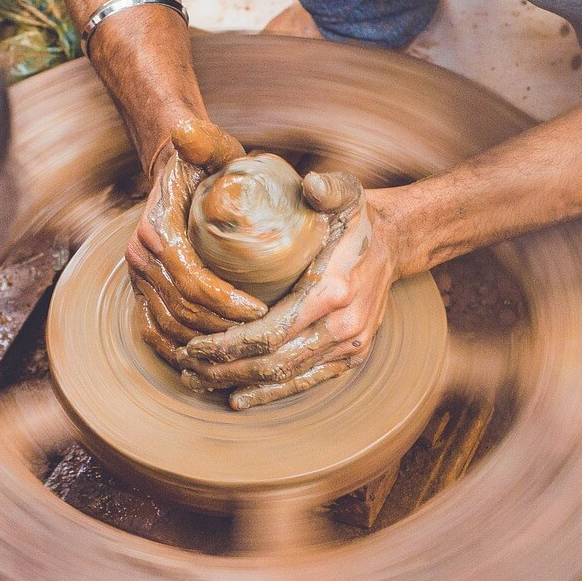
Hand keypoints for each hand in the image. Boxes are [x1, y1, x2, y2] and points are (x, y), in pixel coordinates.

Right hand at [127, 119, 268, 364]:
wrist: (173, 171)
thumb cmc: (202, 162)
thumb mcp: (210, 147)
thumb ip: (205, 140)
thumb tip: (186, 130)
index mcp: (156, 230)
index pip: (192, 279)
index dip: (225, 302)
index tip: (261, 310)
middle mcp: (139, 257)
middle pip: (181, 310)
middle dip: (222, 329)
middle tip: (261, 335)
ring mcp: (137, 277)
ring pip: (168, 326)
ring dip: (205, 343)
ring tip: (243, 348)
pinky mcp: (140, 290)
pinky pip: (153, 331)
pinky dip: (177, 350)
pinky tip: (207, 362)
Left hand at [178, 175, 401, 409]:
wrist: (395, 243)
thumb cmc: (358, 218)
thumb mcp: (346, 192)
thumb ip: (327, 188)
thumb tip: (311, 183)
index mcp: (334, 290)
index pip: (272, 332)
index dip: (229, 345)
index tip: (195, 344)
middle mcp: (344, 327)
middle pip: (273, 362)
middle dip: (225, 369)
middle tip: (186, 368)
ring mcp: (350, 347)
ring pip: (286, 376)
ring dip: (241, 384)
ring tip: (200, 381)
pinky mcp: (351, 357)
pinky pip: (308, 382)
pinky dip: (272, 393)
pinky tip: (240, 398)